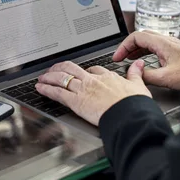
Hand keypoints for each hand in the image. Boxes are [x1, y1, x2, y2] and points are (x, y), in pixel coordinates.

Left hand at [36, 61, 150, 125]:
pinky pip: (57, 92)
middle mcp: (92, 80)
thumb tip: (138, 64)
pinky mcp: (75, 101)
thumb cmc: (134, 104)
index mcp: (107, 77)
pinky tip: (40, 88)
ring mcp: (82, 89)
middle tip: (54, 70)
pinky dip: (46, 89)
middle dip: (60, 68)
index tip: (81, 72)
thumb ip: (135, 74)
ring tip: (42, 77)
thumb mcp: (138, 85)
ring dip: (49, 77)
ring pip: (61, 78)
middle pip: (71, 68)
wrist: (129, 115)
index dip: (84, 70)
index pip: (92, 69)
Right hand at [113, 31, 179, 89]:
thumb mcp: (166, 78)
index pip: (136, 37)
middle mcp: (166, 41)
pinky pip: (155, 47)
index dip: (123, 46)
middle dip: (128, 46)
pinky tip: (145, 61)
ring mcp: (171, 45)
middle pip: (141, 37)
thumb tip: (136, 75)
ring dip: (136, 49)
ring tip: (129, 58)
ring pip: (148, 41)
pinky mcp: (175, 51)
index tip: (117, 56)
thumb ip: (147, 76)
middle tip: (120, 56)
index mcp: (162, 43)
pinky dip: (146, 52)